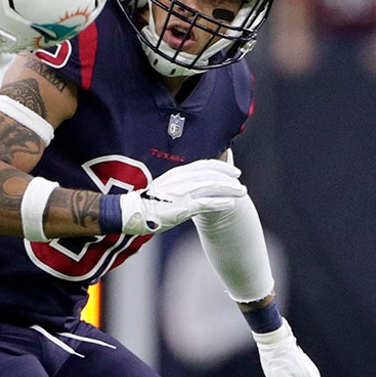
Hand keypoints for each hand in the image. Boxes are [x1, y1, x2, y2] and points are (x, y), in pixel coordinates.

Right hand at [119, 159, 246, 233]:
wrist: (133, 212)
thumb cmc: (147, 202)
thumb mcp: (163, 187)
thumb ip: (179, 184)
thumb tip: (192, 187)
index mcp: (177, 173)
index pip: (204, 164)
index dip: (221, 166)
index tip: (232, 170)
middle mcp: (182, 179)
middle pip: (212, 174)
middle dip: (229, 177)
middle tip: (240, 182)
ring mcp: (184, 192)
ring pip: (213, 186)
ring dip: (230, 189)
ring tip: (242, 193)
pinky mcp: (184, 206)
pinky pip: (208, 203)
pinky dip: (222, 202)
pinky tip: (231, 204)